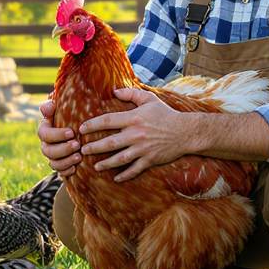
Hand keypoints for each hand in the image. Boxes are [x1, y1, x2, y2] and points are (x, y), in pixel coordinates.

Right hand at [37, 96, 81, 176]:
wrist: (77, 128)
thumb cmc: (69, 114)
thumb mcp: (61, 107)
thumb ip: (53, 104)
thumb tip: (50, 104)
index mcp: (45, 129)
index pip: (44, 134)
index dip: (57, 135)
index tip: (71, 132)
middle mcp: (46, 144)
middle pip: (48, 151)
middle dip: (63, 149)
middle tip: (77, 144)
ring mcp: (52, 156)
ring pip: (53, 163)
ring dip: (66, 161)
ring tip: (79, 157)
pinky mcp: (59, 165)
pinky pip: (59, 172)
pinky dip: (66, 171)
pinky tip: (75, 168)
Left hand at [78, 87, 194, 181]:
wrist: (186, 132)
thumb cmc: (166, 114)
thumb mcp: (150, 99)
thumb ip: (131, 93)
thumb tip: (114, 90)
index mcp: (134, 118)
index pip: (108, 121)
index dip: (93, 125)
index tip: (81, 128)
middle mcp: (136, 134)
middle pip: (110, 143)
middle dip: (94, 147)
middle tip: (82, 150)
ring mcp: (143, 149)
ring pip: (119, 159)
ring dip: (106, 164)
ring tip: (95, 167)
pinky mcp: (150, 160)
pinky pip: (134, 170)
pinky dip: (124, 175)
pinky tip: (115, 178)